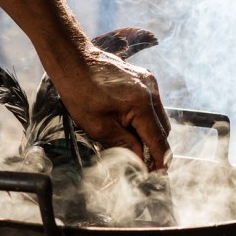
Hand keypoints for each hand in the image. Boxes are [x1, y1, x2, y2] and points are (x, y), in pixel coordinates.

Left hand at [55, 48, 171, 168]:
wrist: (73, 60)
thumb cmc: (80, 91)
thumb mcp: (99, 127)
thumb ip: (124, 145)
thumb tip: (139, 161)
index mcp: (142, 104)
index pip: (158, 140)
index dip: (158, 161)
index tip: (156, 175)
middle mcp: (151, 91)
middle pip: (162, 129)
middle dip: (154, 148)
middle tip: (143, 164)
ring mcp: (148, 82)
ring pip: (158, 116)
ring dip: (149, 132)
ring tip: (132, 145)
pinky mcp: (143, 78)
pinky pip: (150, 103)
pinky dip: (144, 117)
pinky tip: (128, 124)